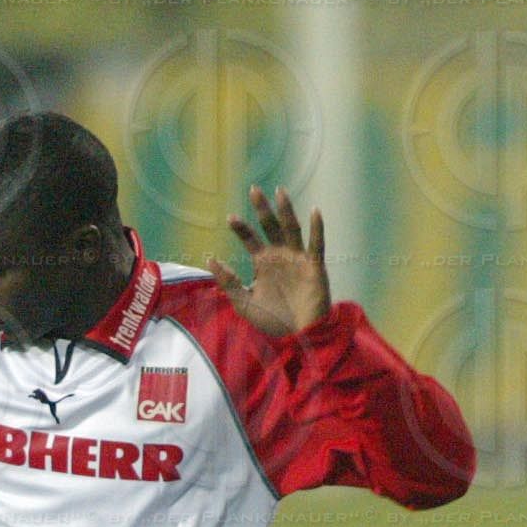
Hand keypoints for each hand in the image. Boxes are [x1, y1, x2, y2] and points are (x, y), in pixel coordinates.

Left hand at [206, 185, 331, 336]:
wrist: (298, 336)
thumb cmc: (273, 320)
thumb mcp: (244, 302)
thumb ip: (228, 282)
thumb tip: (210, 259)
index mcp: (263, 263)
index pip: (250, 239)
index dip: (241, 228)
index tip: (230, 217)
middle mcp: (280, 256)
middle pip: (270, 227)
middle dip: (262, 209)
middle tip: (253, 189)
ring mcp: (298, 259)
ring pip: (291, 229)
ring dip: (286, 210)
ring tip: (279, 191)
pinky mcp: (314, 266)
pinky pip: (316, 244)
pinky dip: (316, 228)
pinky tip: (314, 211)